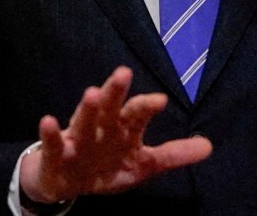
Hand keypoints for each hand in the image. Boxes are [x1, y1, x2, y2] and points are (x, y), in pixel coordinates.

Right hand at [19, 66, 211, 203]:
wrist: (66, 182)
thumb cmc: (107, 166)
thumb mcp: (143, 164)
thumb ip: (173, 154)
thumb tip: (209, 146)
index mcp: (123, 129)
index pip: (137, 114)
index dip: (147, 107)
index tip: (160, 100)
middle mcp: (101, 127)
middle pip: (110, 107)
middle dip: (116, 92)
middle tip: (124, 73)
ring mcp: (78, 138)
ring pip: (83, 120)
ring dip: (87, 107)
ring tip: (92, 92)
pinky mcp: (56, 154)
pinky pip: (53, 143)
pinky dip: (50, 134)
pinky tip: (47, 120)